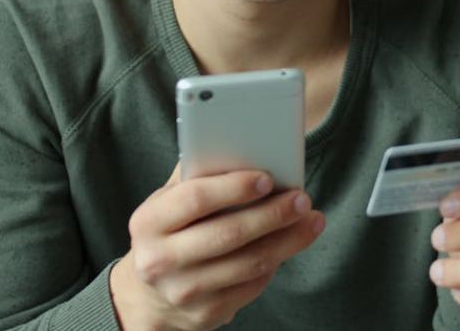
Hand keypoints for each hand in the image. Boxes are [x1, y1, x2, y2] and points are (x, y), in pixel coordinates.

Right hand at [109, 163, 324, 330]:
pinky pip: (252, 285)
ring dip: (288, 240)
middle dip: (272, 214)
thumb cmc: (168, 234)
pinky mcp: (207, 313)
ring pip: (249, 263)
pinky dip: (276, 262)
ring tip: (311, 220)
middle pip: (228, 234)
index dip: (234, 187)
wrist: (149, 297)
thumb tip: (243, 147)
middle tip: (301, 199)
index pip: (195, 199)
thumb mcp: (167, 204)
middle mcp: (160, 260)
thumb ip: (195, 176)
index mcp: (148, 222)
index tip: (267, 178)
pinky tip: (290, 243)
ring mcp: (183, 291)